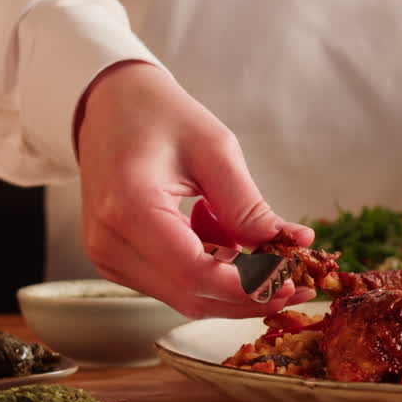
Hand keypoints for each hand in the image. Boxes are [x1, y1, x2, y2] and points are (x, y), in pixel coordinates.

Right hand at [74, 60, 315, 316]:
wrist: (111, 106)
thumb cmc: (160, 116)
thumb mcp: (215, 148)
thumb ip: (248, 205)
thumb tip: (291, 245)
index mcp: (130, 208)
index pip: (195, 273)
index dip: (248, 288)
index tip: (290, 284)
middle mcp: (109, 242)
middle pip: (190, 295)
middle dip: (248, 296)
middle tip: (294, 284)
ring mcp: (107, 256)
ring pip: (184, 294)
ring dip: (230, 279)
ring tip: (250, 236)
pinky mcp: (114, 260)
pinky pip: (172, 281)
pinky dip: (208, 268)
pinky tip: (218, 231)